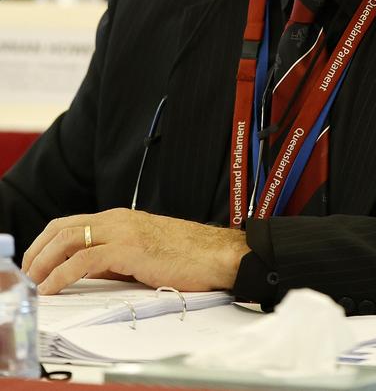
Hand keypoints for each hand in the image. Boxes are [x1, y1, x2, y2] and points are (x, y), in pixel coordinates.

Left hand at [22, 208, 249, 294]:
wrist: (216, 255)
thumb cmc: (186, 256)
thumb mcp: (141, 254)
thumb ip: (112, 258)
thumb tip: (83, 271)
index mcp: (120, 219)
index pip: (70, 223)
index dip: (45, 243)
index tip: (33, 264)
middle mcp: (117, 219)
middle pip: (62, 228)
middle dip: (36, 251)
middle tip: (26, 274)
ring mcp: (123, 231)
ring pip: (68, 239)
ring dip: (43, 262)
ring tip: (33, 283)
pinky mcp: (129, 249)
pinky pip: (84, 260)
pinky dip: (61, 274)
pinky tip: (53, 288)